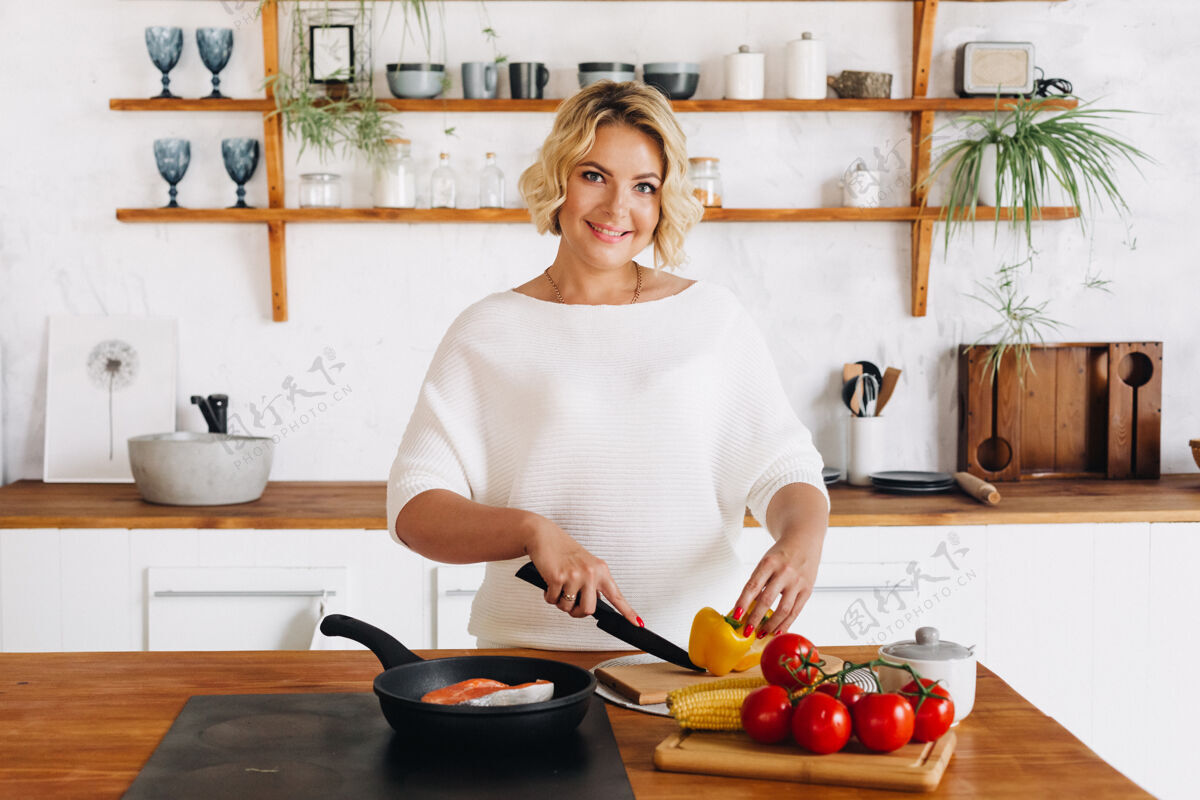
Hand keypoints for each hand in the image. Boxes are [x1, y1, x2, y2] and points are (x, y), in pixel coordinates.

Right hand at [523, 517, 639, 624]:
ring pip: (568, 607)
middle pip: (588, 610)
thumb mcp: (585, 564)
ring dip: (559, 603)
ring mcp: (575, 575)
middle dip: (576, 612)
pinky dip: (548, 596)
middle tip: (569, 603)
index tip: (638, 623)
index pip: (616, 595)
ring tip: (558, 588)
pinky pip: (552, 600)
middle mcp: (591, 573)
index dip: (628, 612)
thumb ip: (592, 583)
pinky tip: (548, 583)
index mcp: (601, 570)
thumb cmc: (563, 551)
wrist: (544, 535)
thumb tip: (591, 604)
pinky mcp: (558, 577)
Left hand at [734, 536, 819, 637]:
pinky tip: (778, 631)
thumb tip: (747, 607)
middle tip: (747, 631)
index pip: (752, 586)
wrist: (804, 539)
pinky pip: (796, 611)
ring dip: (770, 625)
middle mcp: (784, 571)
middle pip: (767, 600)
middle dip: (755, 618)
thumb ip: (758, 582)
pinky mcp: (808, 589)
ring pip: (783, 609)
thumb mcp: (766, 562)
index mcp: (769, 562)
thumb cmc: (780, 554)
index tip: (736, 616)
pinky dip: (786, 624)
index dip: (743, 602)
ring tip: (761, 634)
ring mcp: (797, 581)